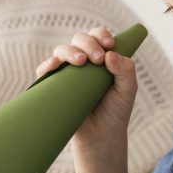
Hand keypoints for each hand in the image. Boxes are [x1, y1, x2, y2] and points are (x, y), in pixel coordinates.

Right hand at [36, 26, 137, 155]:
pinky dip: (48, 65)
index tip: (109, 45)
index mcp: (101, 57)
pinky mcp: (53, 85)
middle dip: (88, 44)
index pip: (98, 36)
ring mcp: (66, 72)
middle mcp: (82, 61)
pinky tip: (54, 65)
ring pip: (62, 50)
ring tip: (81, 62)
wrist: (100, 136)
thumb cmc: (115, 111)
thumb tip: (110, 54)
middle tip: (97, 59)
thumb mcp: (127, 90)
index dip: (101, 35)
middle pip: (79, 39)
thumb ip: (125, 70)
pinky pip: (44, 70)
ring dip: (70, 52)